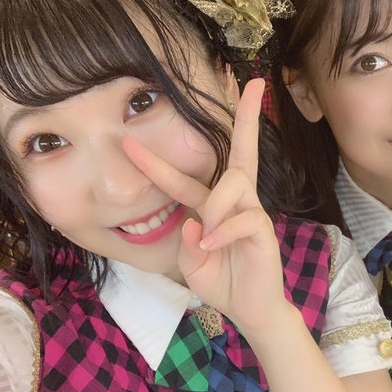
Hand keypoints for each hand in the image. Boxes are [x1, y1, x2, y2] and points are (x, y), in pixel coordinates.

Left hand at [123, 79, 289, 333]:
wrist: (249, 309)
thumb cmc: (220, 280)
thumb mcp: (191, 263)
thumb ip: (187, 244)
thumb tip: (195, 224)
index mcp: (210, 207)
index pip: (182, 178)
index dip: (154, 161)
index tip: (127, 140)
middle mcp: (232, 201)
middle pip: (242, 151)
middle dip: (246, 116)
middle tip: (254, 82)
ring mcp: (251, 212)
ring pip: (234, 182)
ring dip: (215, 207)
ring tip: (207, 238)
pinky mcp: (264, 229)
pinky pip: (244, 217)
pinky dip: (222, 232)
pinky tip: (212, 247)